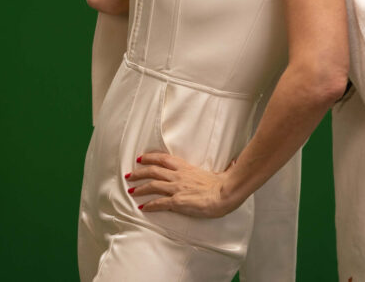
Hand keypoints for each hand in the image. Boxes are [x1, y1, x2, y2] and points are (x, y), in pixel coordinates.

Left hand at [125, 152, 239, 218]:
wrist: (225, 193)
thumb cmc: (225, 184)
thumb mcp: (222, 173)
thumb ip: (225, 168)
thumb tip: (234, 163)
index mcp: (187, 168)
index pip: (164, 159)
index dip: (150, 157)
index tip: (141, 158)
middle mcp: (178, 176)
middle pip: (153, 171)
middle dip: (139, 172)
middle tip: (129, 175)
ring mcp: (177, 188)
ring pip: (152, 185)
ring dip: (139, 188)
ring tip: (131, 190)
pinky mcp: (177, 201)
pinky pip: (159, 203)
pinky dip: (149, 205)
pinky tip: (142, 208)